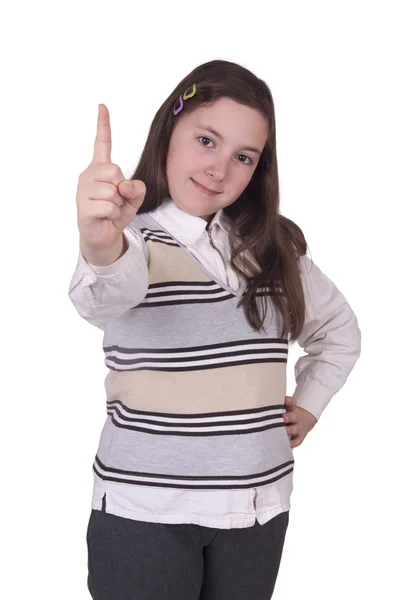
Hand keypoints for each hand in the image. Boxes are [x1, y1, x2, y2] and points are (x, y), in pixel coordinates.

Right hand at [76, 104, 145, 250]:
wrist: (104, 236)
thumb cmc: (116, 213)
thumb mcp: (133, 199)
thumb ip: (137, 189)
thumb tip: (127, 185)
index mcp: (100, 169)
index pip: (102, 144)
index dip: (103, 125)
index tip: (102, 106)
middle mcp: (89, 175)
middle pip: (115, 170)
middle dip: (121, 189)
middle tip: (116, 201)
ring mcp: (83, 190)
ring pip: (112, 191)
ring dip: (118, 204)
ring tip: (110, 210)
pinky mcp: (83, 206)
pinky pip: (109, 206)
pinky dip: (114, 214)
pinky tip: (106, 218)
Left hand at [283, 395, 316, 448]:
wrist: (305, 419)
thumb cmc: (290, 412)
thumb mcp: (287, 406)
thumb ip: (280, 404)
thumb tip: (268, 399)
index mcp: (292, 408)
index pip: (292, 403)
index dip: (289, 401)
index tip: (286, 399)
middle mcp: (296, 418)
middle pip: (292, 417)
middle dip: (288, 417)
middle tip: (282, 418)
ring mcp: (298, 428)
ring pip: (294, 430)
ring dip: (289, 431)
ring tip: (284, 432)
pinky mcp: (299, 437)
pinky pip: (296, 442)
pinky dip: (292, 444)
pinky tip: (287, 445)